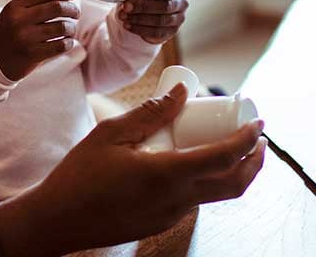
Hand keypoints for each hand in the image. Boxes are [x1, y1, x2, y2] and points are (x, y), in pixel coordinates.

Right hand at [0, 0, 80, 80]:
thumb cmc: (9, 33)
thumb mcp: (14, 13)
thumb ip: (35, 4)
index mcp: (15, 6)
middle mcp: (19, 20)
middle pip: (56, 7)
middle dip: (72, 9)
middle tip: (76, 13)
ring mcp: (25, 38)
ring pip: (61, 27)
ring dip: (71, 28)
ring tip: (70, 30)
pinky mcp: (32, 54)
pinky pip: (60, 45)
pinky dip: (68, 43)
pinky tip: (66, 42)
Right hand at [0, 84, 266, 255]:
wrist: (57, 221)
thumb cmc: (78, 176)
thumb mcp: (110, 134)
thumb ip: (149, 113)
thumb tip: (180, 92)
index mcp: (166, 174)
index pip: (224, 156)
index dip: (248, 138)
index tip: (258, 122)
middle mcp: (176, 200)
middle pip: (234, 184)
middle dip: (254, 161)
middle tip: (258, 138)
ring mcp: (170, 216)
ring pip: (215, 195)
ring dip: (231, 172)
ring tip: (227, 145)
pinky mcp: (161, 224)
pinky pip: (192, 201)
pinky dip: (204, 181)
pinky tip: (190, 163)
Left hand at [117, 0, 187, 43]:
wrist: (143, 11)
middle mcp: (181, 3)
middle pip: (166, 6)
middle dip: (144, 7)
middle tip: (125, 6)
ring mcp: (177, 19)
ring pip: (161, 21)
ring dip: (139, 19)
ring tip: (123, 16)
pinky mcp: (170, 32)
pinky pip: (156, 33)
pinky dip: (140, 29)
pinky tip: (128, 25)